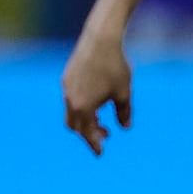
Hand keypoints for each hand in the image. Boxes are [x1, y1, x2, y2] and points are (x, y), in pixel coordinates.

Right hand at [62, 31, 133, 155]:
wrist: (100, 40)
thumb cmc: (115, 68)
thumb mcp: (124, 93)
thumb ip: (124, 113)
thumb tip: (125, 128)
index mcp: (84, 107)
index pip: (87, 132)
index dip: (94, 144)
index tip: (101, 153)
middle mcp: (71, 99)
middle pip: (75, 126)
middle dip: (89, 134)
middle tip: (106, 137)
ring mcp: (66, 88)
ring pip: (71, 112)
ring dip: (85, 120)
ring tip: (102, 121)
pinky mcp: (67, 78)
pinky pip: (71, 99)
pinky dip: (81, 107)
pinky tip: (96, 102)